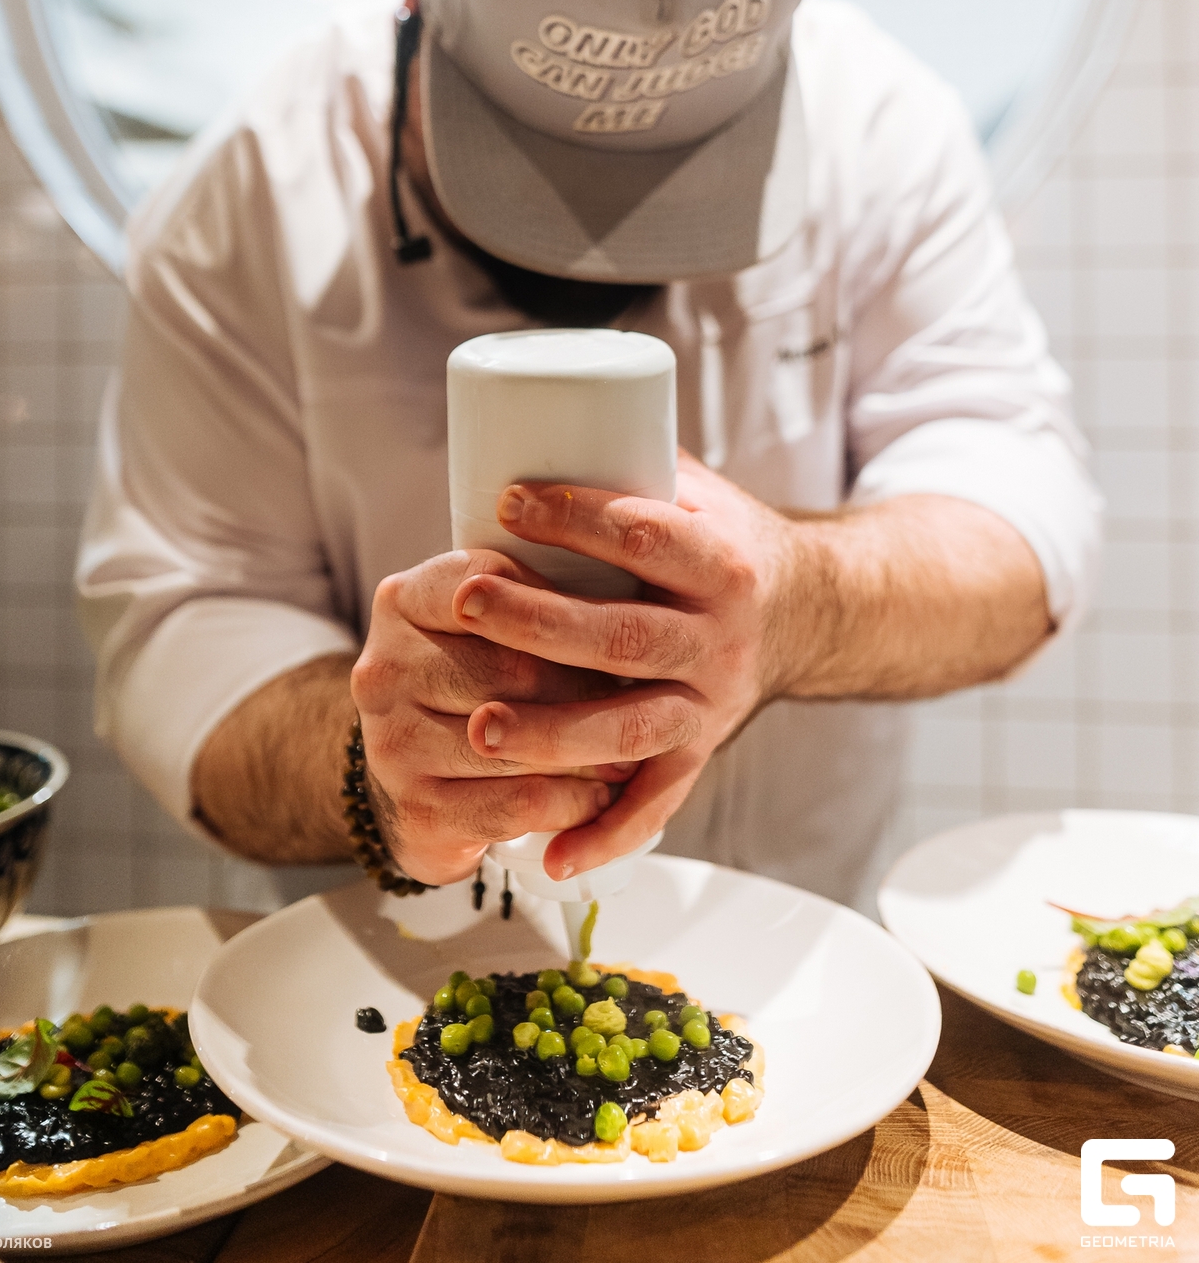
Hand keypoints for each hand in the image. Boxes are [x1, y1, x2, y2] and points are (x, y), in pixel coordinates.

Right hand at [352, 548, 636, 885]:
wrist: (403, 780)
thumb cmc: (464, 683)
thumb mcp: (477, 622)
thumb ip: (527, 594)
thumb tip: (625, 593)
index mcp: (402, 600)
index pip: (489, 579)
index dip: (559, 601)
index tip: (615, 613)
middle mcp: (385, 668)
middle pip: (509, 665)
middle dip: (585, 682)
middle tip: (641, 690)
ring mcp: (393, 743)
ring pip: (518, 737)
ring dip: (585, 747)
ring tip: (631, 747)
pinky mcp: (418, 811)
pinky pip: (518, 802)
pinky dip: (571, 800)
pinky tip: (598, 795)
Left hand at [454, 453, 800, 879]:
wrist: (806, 611)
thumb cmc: (723, 540)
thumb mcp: (697, 490)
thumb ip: (626, 463)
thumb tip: (521, 419)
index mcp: (722, 562)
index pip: (647, 534)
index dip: (577, 516)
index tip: (509, 501)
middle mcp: (721, 639)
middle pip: (625, 635)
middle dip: (541, 621)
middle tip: (470, 598)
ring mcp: (711, 704)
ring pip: (632, 729)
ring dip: (556, 735)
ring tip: (482, 731)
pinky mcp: (701, 754)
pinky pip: (656, 805)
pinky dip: (605, 836)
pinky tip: (551, 856)